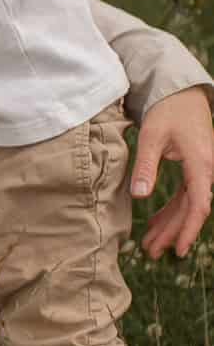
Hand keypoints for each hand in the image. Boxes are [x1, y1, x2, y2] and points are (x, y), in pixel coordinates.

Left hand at [132, 85, 213, 258]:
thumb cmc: (167, 111)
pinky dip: (170, 211)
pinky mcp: (194, 169)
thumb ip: (145, 165)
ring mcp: (202, 171)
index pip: (199, 205)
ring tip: (149, 245)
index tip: (178, 249)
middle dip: (172, 232)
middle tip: (152, 253)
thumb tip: (138, 195)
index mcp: (201, 164)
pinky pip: (185, 196)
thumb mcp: (151, 135)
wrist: (181, 92)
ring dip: (169, 225)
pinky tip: (155, 224)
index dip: (188, 229)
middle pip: (192, 210)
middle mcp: (206, 170)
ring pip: (187, 205)